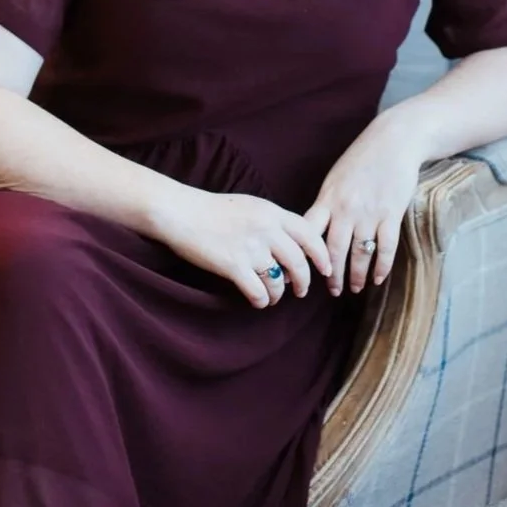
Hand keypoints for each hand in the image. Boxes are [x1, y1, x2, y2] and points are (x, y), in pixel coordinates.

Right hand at [150, 188, 331, 308]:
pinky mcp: (233, 265)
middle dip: (303, 282)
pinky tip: (258, 301)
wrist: (181, 212)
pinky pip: (258, 292)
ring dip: (279, 294)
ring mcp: (250, 248)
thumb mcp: (250, 206)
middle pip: (298, 262)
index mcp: (272, 212)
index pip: (309, 234)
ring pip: (279, 281)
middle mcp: (266, 229)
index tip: (325, 269)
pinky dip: (261, 301)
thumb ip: (273, 221)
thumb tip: (293, 243)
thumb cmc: (213, 210)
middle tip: (301, 291)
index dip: (321, 255)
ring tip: (274, 297)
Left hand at [304, 122, 422, 294]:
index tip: (299, 270)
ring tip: (354, 288)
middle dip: (331, 275)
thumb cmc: (362, 159)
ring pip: (359, 254)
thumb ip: (326, 203)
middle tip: (332, 291)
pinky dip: (381, 266)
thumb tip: (314, 229)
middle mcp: (345, 209)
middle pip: (333, 250)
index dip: (302, 254)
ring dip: (355, 275)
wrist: (394, 141)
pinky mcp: (391, 214)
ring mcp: (369, 213)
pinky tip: (378, 278)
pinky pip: (385, 248)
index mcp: (327, 199)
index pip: (309, 232)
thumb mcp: (336, 178)